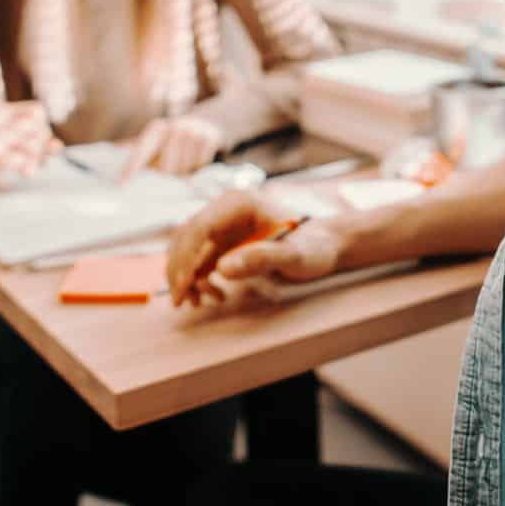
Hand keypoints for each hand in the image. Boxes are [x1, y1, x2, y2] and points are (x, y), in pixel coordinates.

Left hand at [121, 115, 224, 179]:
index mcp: (156, 129)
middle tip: (172, 172)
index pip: (141, 151)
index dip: (131, 168)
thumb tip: (114, 156)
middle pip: (166, 168)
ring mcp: (193, 131)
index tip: (122, 184)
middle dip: (169, 175)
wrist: (209, 122)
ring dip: (186, 171)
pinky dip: (200, 167)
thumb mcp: (157, 141)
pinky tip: (198, 158)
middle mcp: (173, 127)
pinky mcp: (210, 137)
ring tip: (186, 162)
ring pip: (185, 169)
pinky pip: (201, 165)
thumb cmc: (175, 139)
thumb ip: (138, 153)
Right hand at [165, 188, 347, 305]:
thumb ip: (262, 258)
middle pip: (187, 237)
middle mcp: (226, 209)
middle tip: (182, 302)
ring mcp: (223, 225)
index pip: (200, 228)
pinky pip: (197, 258)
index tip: (184, 287)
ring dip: (186, 275)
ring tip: (201, 302)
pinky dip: (196, 278)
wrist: (324, 247)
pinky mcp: (223, 241)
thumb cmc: (313, 247)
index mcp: (239, 203)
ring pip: (187, 247)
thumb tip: (222, 268)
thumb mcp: (294, 256)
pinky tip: (211, 295)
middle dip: (180, 270)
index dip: (187, 258)